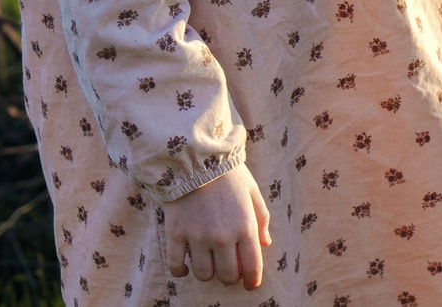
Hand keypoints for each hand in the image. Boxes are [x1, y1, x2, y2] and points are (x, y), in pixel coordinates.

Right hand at [165, 163, 269, 289]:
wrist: (196, 157)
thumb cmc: (228, 174)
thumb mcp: (252, 192)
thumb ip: (261, 219)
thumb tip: (265, 244)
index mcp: (245, 226)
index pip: (252, 266)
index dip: (252, 281)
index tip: (250, 284)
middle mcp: (222, 236)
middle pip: (227, 276)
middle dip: (230, 277)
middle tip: (228, 268)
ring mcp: (198, 236)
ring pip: (203, 274)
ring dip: (207, 272)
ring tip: (207, 262)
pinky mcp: (176, 233)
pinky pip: (176, 265)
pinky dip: (180, 271)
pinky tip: (184, 268)